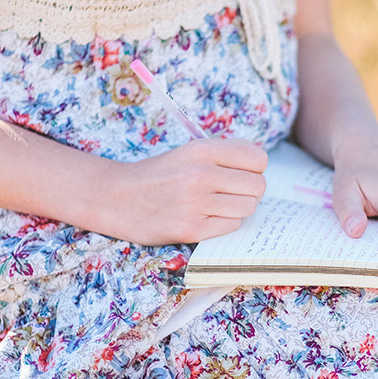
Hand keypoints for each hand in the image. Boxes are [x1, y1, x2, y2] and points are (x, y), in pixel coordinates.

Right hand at [103, 139, 266, 244]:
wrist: (117, 197)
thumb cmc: (159, 175)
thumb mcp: (188, 152)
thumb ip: (224, 155)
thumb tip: (260, 166)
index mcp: (202, 150)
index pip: (258, 159)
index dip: (255, 168)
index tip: (242, 173)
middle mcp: (200, 174)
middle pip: (257, 186)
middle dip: (250, 191)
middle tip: (232, 193)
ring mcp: (196, 203)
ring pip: (247, 207)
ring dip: (238, 208)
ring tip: (218, 205)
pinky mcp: (191, 229)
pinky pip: (231, 226)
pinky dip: (224, 223)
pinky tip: (207, 217)